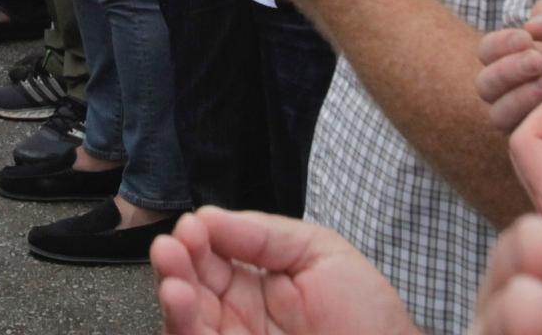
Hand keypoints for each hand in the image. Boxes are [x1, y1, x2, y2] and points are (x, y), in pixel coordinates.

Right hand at [151, 206, 418, 334]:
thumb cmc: (369, 317)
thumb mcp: (321, 253)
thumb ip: (265, 234)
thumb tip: (210, 218)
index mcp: (257, 283)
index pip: (213, 256)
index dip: (199, 239)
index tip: (194, 225)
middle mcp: (239, 315)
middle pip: (192, 285)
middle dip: (177, 262)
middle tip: (172, 246)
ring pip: (186, 319)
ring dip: (173, 294)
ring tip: (174, 278)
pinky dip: (182, 324)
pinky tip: (180, 301)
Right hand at [476, 0, 541, 137]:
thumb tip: (528, 26)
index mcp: (519, 57)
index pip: (487, 51)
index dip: (500, 44)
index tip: (528, 40)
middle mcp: (516, 89)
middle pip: (485, 86)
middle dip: (508, 72)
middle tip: (541, 63)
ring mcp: (527, 120)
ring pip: (498, 115)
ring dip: (521, 97)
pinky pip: (526, 141)